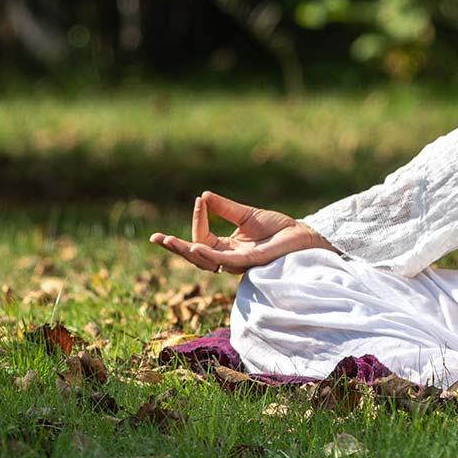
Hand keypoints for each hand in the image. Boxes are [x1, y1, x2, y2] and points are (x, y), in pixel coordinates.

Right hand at [148, 190, 335, 274]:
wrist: (301, 235)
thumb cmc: (277, 228)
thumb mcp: (246, 214)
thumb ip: (225, 208)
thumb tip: (203, 195)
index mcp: (226, 247)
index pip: (201, 238)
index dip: (197, 220)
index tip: (200, 200)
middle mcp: (229, 257)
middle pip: (195, 257)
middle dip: (175, 248)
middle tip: (155, 238)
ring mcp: (238, 262)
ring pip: (205, 262)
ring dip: (186, 252)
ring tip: (170, 241)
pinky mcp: (250, 261)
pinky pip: (225, 261)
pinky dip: (209, 254)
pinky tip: (196, 246)